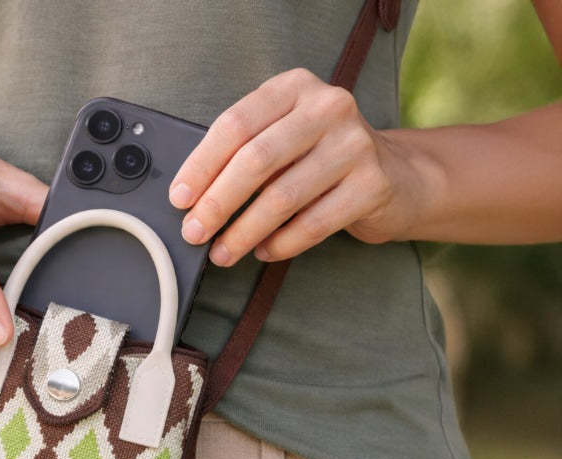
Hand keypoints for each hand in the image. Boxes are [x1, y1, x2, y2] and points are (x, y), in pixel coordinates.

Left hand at [170, 68, 419, 265]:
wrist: (396, 176)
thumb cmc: (320, 161)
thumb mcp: (282, 140)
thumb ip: (243, 156)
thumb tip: (192, 199)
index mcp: (294, 88)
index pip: (236, 125)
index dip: (201, 166)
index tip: (179, 199)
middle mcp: (327, 107)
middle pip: (256, 160)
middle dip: (217, 203)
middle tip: (194, 233)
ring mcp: (354, 144)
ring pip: (282, 197)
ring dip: (244, 232)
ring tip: (222, 253)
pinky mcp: (372, 183)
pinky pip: (313, 223)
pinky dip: (281, 243)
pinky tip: (264, 252)